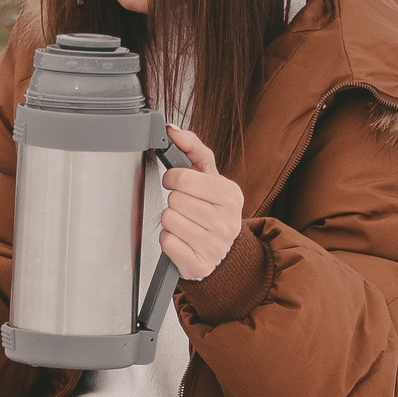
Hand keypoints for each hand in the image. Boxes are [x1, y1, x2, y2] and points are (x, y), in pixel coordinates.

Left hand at [160, 124, 244, 280]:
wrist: (221, 249)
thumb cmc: (212, 208)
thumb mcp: (209, 175)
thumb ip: (192, 149)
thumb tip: (174, 131)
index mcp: (230, 195)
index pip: (184, 178)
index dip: (173, 178)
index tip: (176, 183)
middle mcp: (226, 222)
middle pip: (175, 200)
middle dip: (174, 201)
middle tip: (185, 206)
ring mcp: (213, 246)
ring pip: (169, 220)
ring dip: (170, 221)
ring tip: (184, 222)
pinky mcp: (198, 264)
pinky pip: (167, 243)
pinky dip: (168, 240)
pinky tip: (181, 238)